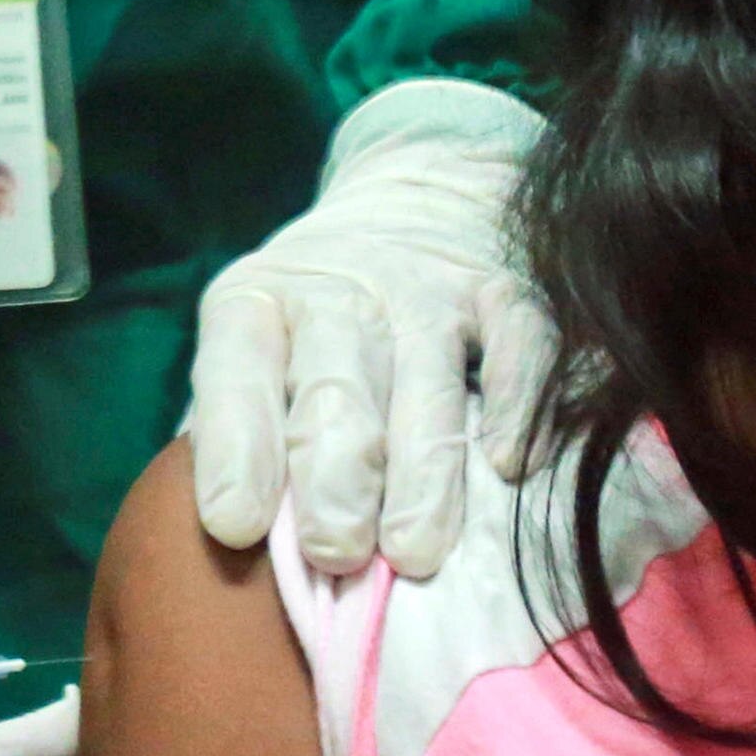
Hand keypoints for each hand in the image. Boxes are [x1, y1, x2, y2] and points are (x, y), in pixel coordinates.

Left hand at [186, 80, 553, 577]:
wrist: (414, 204)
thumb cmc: (315, 324)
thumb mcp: (257, 349)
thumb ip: (246, 432)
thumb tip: (249, 544)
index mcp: (257, 304)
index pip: (236, 372)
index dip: (235, 447)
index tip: (236, 525)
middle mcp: (339, 292)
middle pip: (335, 389)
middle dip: (332, 476)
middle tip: (335, 551)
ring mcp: (430, 291)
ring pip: (426, 383)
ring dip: (421, 472)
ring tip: (413, 550)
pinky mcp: (506, 294)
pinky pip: (520, 346)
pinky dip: (516, 405)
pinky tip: (508, 466)